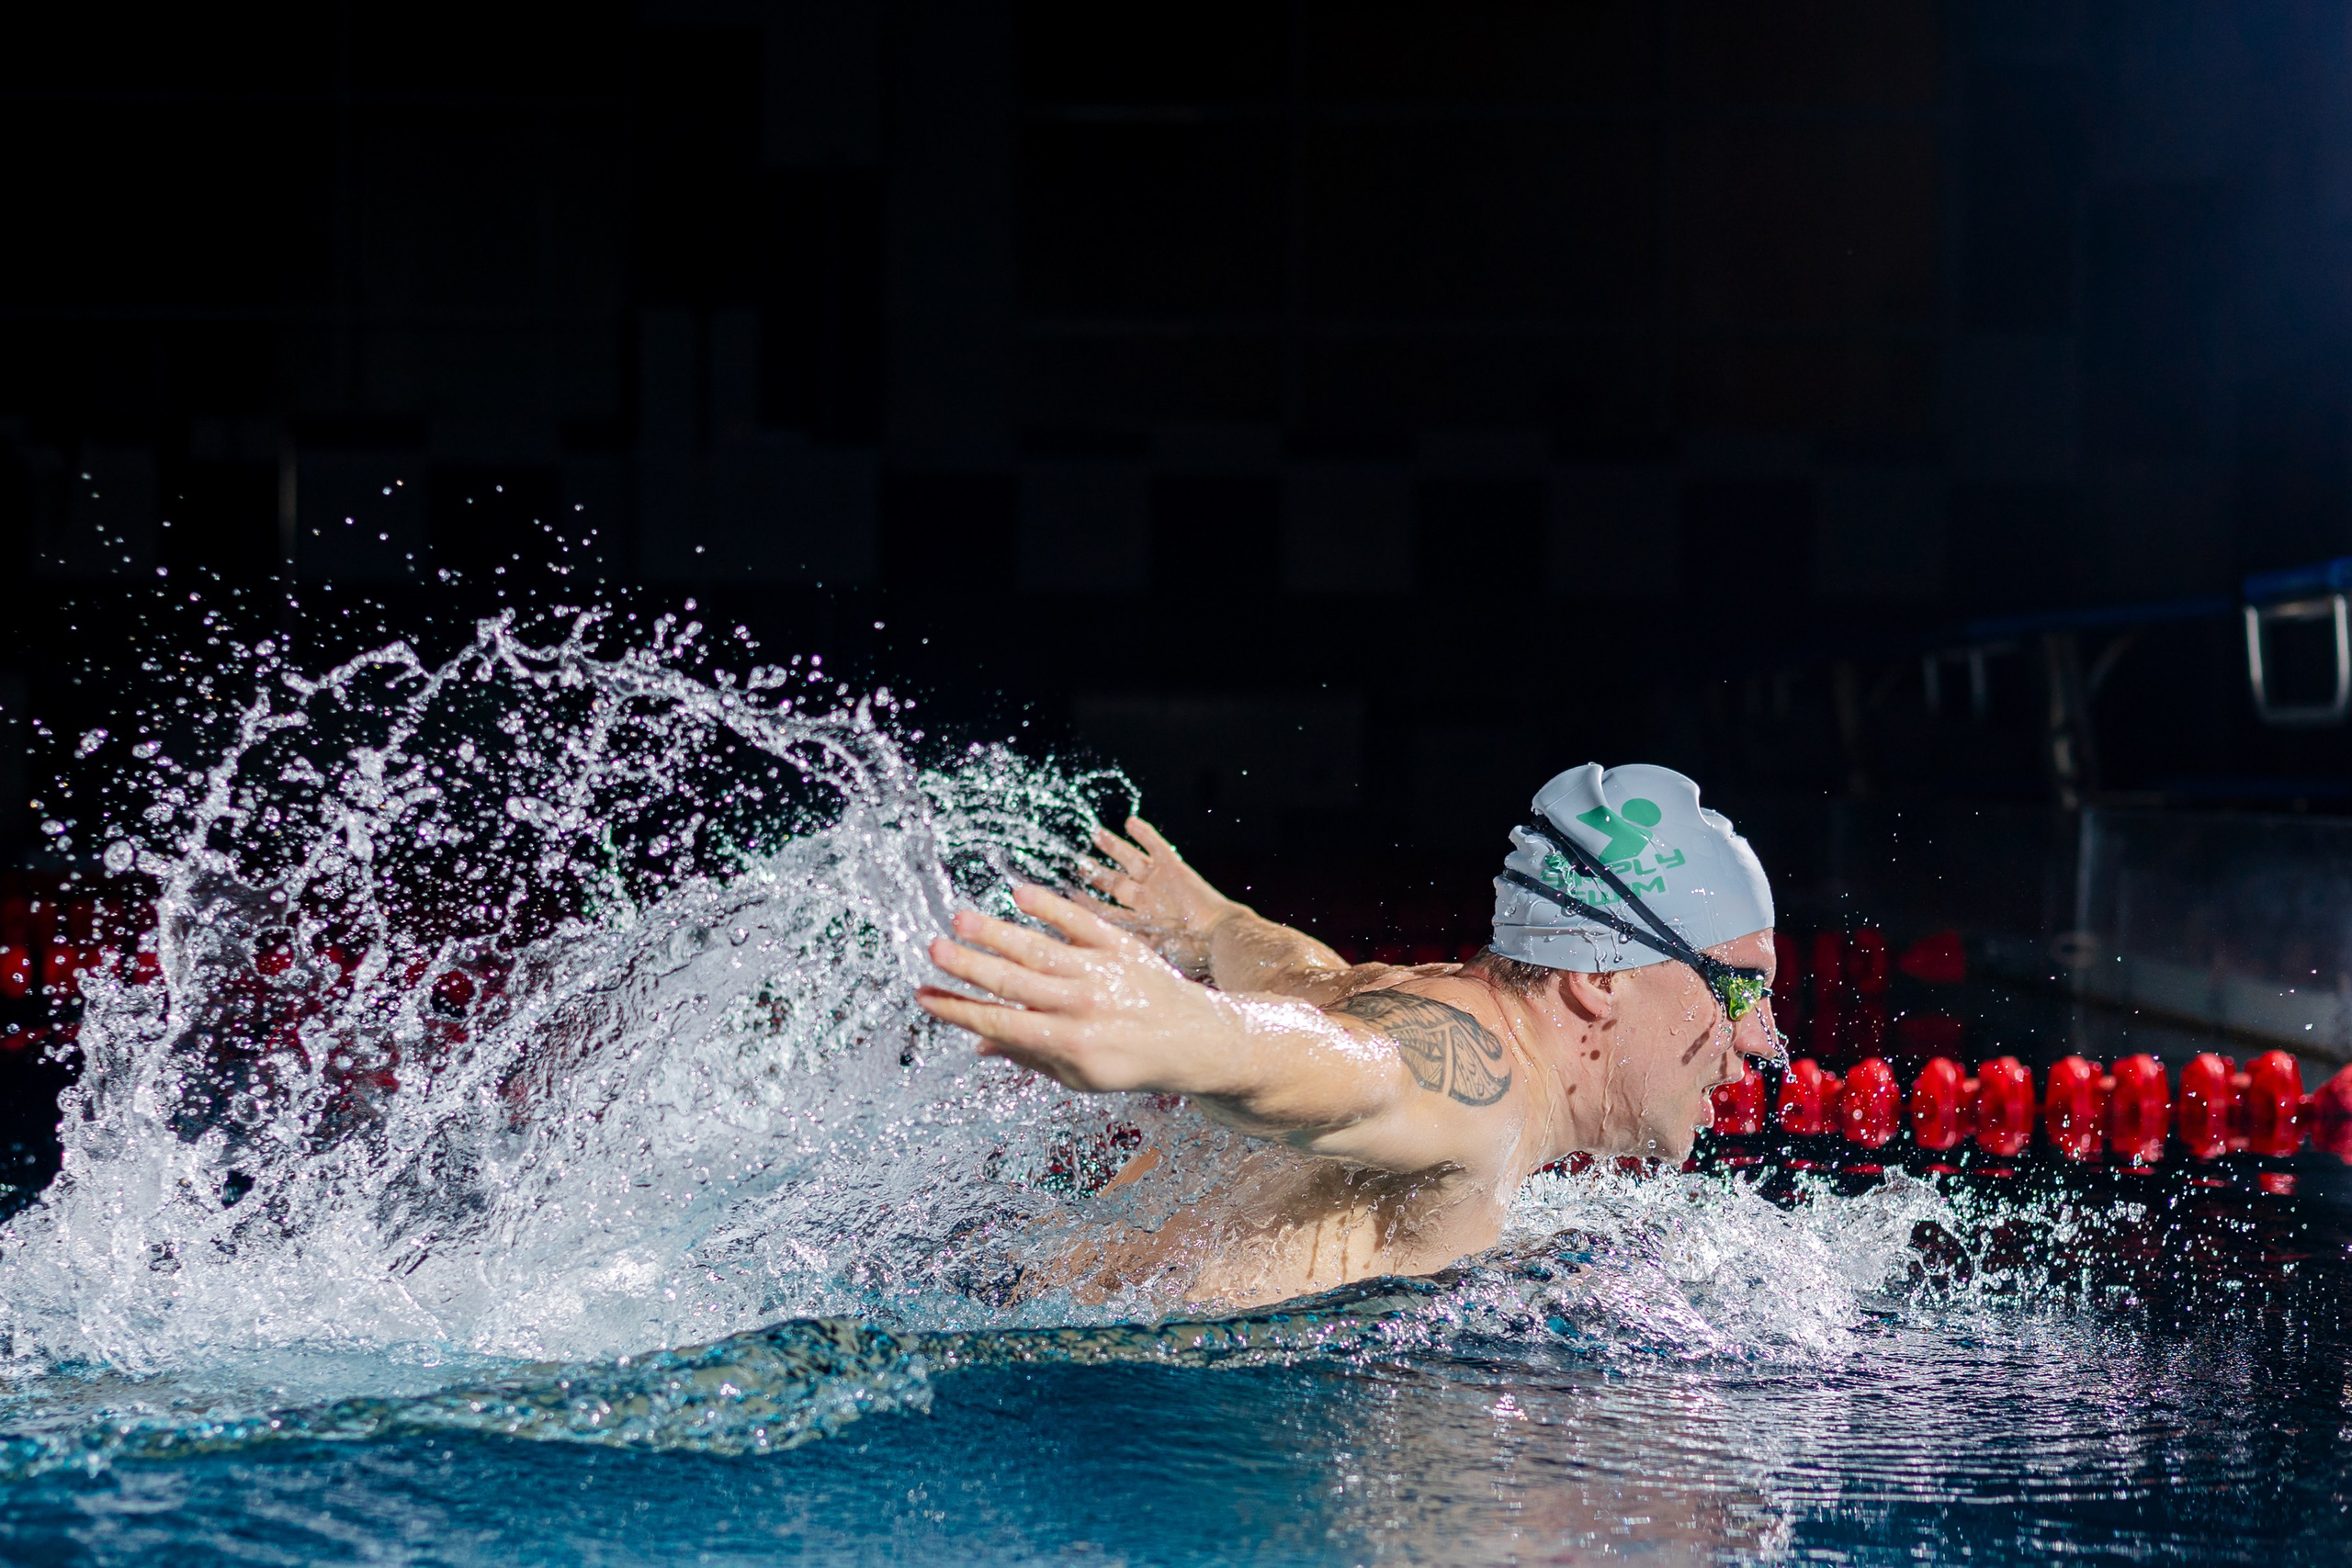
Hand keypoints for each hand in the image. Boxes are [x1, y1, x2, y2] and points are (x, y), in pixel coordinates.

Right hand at [917, 884, 1241, 1094]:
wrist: (1195, 1040)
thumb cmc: (1130, 1063)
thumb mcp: (1079, 1075)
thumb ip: (1028, 1056)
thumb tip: (977, 1043)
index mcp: (1067, 1043)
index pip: (1000, 1023)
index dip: (959, 1009)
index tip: (924, 995)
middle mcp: (1082, 1006)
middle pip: (1014, 982)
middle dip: (969, 967)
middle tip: (933, 950)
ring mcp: (1101, 971)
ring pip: (1040, 949)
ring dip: (998, 933)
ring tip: (960, 919)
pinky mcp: (1121, 946)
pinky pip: (1081, 922)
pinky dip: (1051, 907)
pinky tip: (1019, 893)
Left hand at [1080, 816, 1244, 976]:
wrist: (1218, 938)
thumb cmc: (1188, 953)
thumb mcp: (1146, 953)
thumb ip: (1121, 946)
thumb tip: (1083, 946)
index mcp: (1140, 923)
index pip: (1106, 911)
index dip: (1087, 903)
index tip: (1068, 895)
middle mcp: (1147, 901)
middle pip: (1115, 884)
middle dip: (1096, 873)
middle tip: (1079, 863)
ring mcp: (1160, 883)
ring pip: (1131, 861)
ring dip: (1114, 847)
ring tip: (1096, 833)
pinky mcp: (1174, 869)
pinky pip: (1157, 847)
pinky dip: (1144, 834)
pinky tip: (1130, 822)